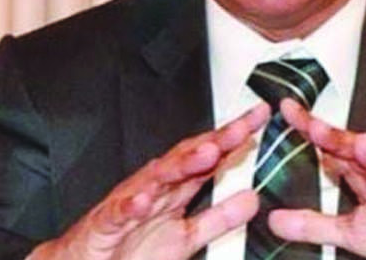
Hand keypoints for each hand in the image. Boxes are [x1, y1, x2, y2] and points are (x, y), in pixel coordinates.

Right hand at [29, 103, 269, 259]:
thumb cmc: (132, 248)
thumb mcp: (187, 236)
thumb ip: (218, 218)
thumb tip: (251, 198)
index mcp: (175, 189)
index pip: (209, 157)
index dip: (234, 138)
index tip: (260, 119)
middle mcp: (155, 188)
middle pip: (187, 158)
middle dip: (215, 141)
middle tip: (241, 129)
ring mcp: (130, 202)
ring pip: (156, 178)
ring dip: (181, 165)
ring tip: (206, 154)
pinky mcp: (106, 223)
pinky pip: (118, 212)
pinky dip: (131, 204)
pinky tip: (144, 199)